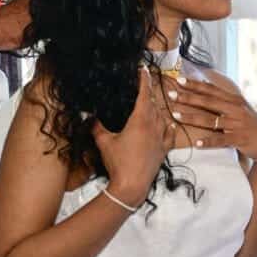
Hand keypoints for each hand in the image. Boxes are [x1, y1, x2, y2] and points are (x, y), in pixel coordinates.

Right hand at [91, 70, 168, 206]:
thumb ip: (95, 126)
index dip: (144, 80)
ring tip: (151, 104)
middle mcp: (154, 126)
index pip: (144, 94)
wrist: (132, 186)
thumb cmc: (118, 162)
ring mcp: (161, 139)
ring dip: (157, 108)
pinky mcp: (163, 151)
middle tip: (142, 87)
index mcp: (140, 120)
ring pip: (162, 117)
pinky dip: (168, 126)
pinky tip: (168, 124)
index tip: (143, 70)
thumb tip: (86, 115)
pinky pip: (169, 134)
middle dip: (148, 93)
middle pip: (154, 104)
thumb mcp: (104, 142)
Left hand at [166, 76, 256, 165]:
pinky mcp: (240, 139)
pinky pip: (221, 140)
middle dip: (188, 97)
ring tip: (176, 115)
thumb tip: (207, 85)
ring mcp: (238, 124)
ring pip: (211, 120)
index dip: (195, 84)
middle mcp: (236, 109)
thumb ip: (224, 99)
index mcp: (234, 100)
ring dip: (192, 117)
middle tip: (171, 94)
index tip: (179, 79)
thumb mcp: (240, 109)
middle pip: (208, 101)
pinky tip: (197, 143)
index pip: (211, 89)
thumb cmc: (251, 125)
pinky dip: (209, 142)